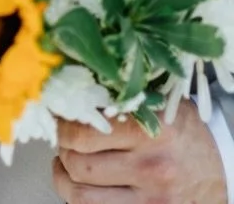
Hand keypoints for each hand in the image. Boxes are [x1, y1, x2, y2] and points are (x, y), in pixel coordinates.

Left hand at [53, 100, 226, 203]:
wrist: (221, 172)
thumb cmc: (183, 133)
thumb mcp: (159, 105)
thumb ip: (120, 97)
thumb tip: (72, 86)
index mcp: (152, 130)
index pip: (83, 131)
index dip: (62, 124)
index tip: (62, 117)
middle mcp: (152, 167)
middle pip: (78, 163)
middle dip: (62, 149)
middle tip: (64, 138)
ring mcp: (150, 199)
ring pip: (81, 194)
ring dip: (64, 176)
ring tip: (67, 162)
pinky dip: (79, 197)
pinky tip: (82, 183)